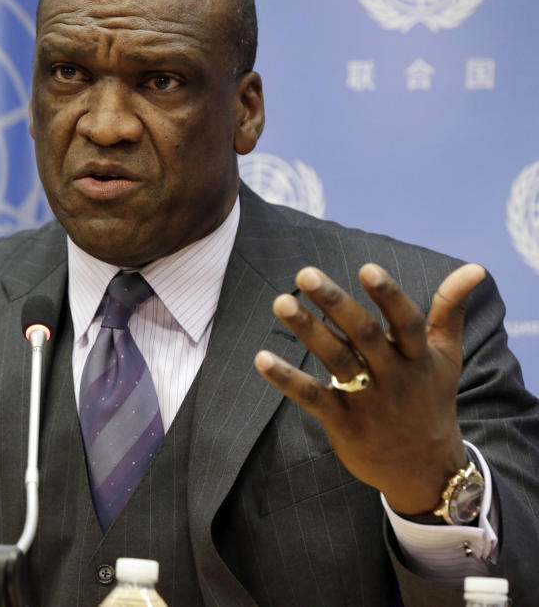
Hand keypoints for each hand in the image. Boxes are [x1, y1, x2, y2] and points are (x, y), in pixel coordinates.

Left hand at [253, 262, 485, 514]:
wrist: (426, 471)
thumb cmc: (429, 399)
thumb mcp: (445, 357)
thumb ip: (450, 310)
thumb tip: (475, 267)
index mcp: (419, 358)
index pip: (406, 322)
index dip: (388, 296)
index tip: (367, 268)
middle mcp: (394, 377)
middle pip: (364, 335)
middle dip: (335, 303)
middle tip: (306, 274)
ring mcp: (368, 402)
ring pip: (336, 360)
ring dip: (308, 330)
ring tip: (281, 301)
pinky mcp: (343, 423)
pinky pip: (312, 397)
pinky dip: (287, 379)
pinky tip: (261, 358)